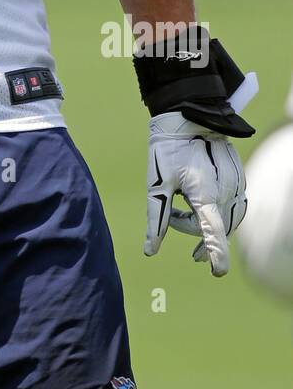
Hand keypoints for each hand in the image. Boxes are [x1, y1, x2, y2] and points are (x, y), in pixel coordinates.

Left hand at [145, 111, 246, 276]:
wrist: (189, 116)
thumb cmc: (169, 149)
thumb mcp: (157, 183)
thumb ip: (157, 218)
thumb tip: (150, 251)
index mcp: (204, 192)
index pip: (212, 230)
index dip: (216, 253)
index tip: (218, 272)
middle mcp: (224, 189)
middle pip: (218, 226)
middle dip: (203, 239)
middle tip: (186, 242)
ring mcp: (235, 182)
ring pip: (229, 217)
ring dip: (213, 227)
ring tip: (190, 224)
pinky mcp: (238, 177)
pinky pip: (234, 204)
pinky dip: (221, 213)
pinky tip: (204, 207)